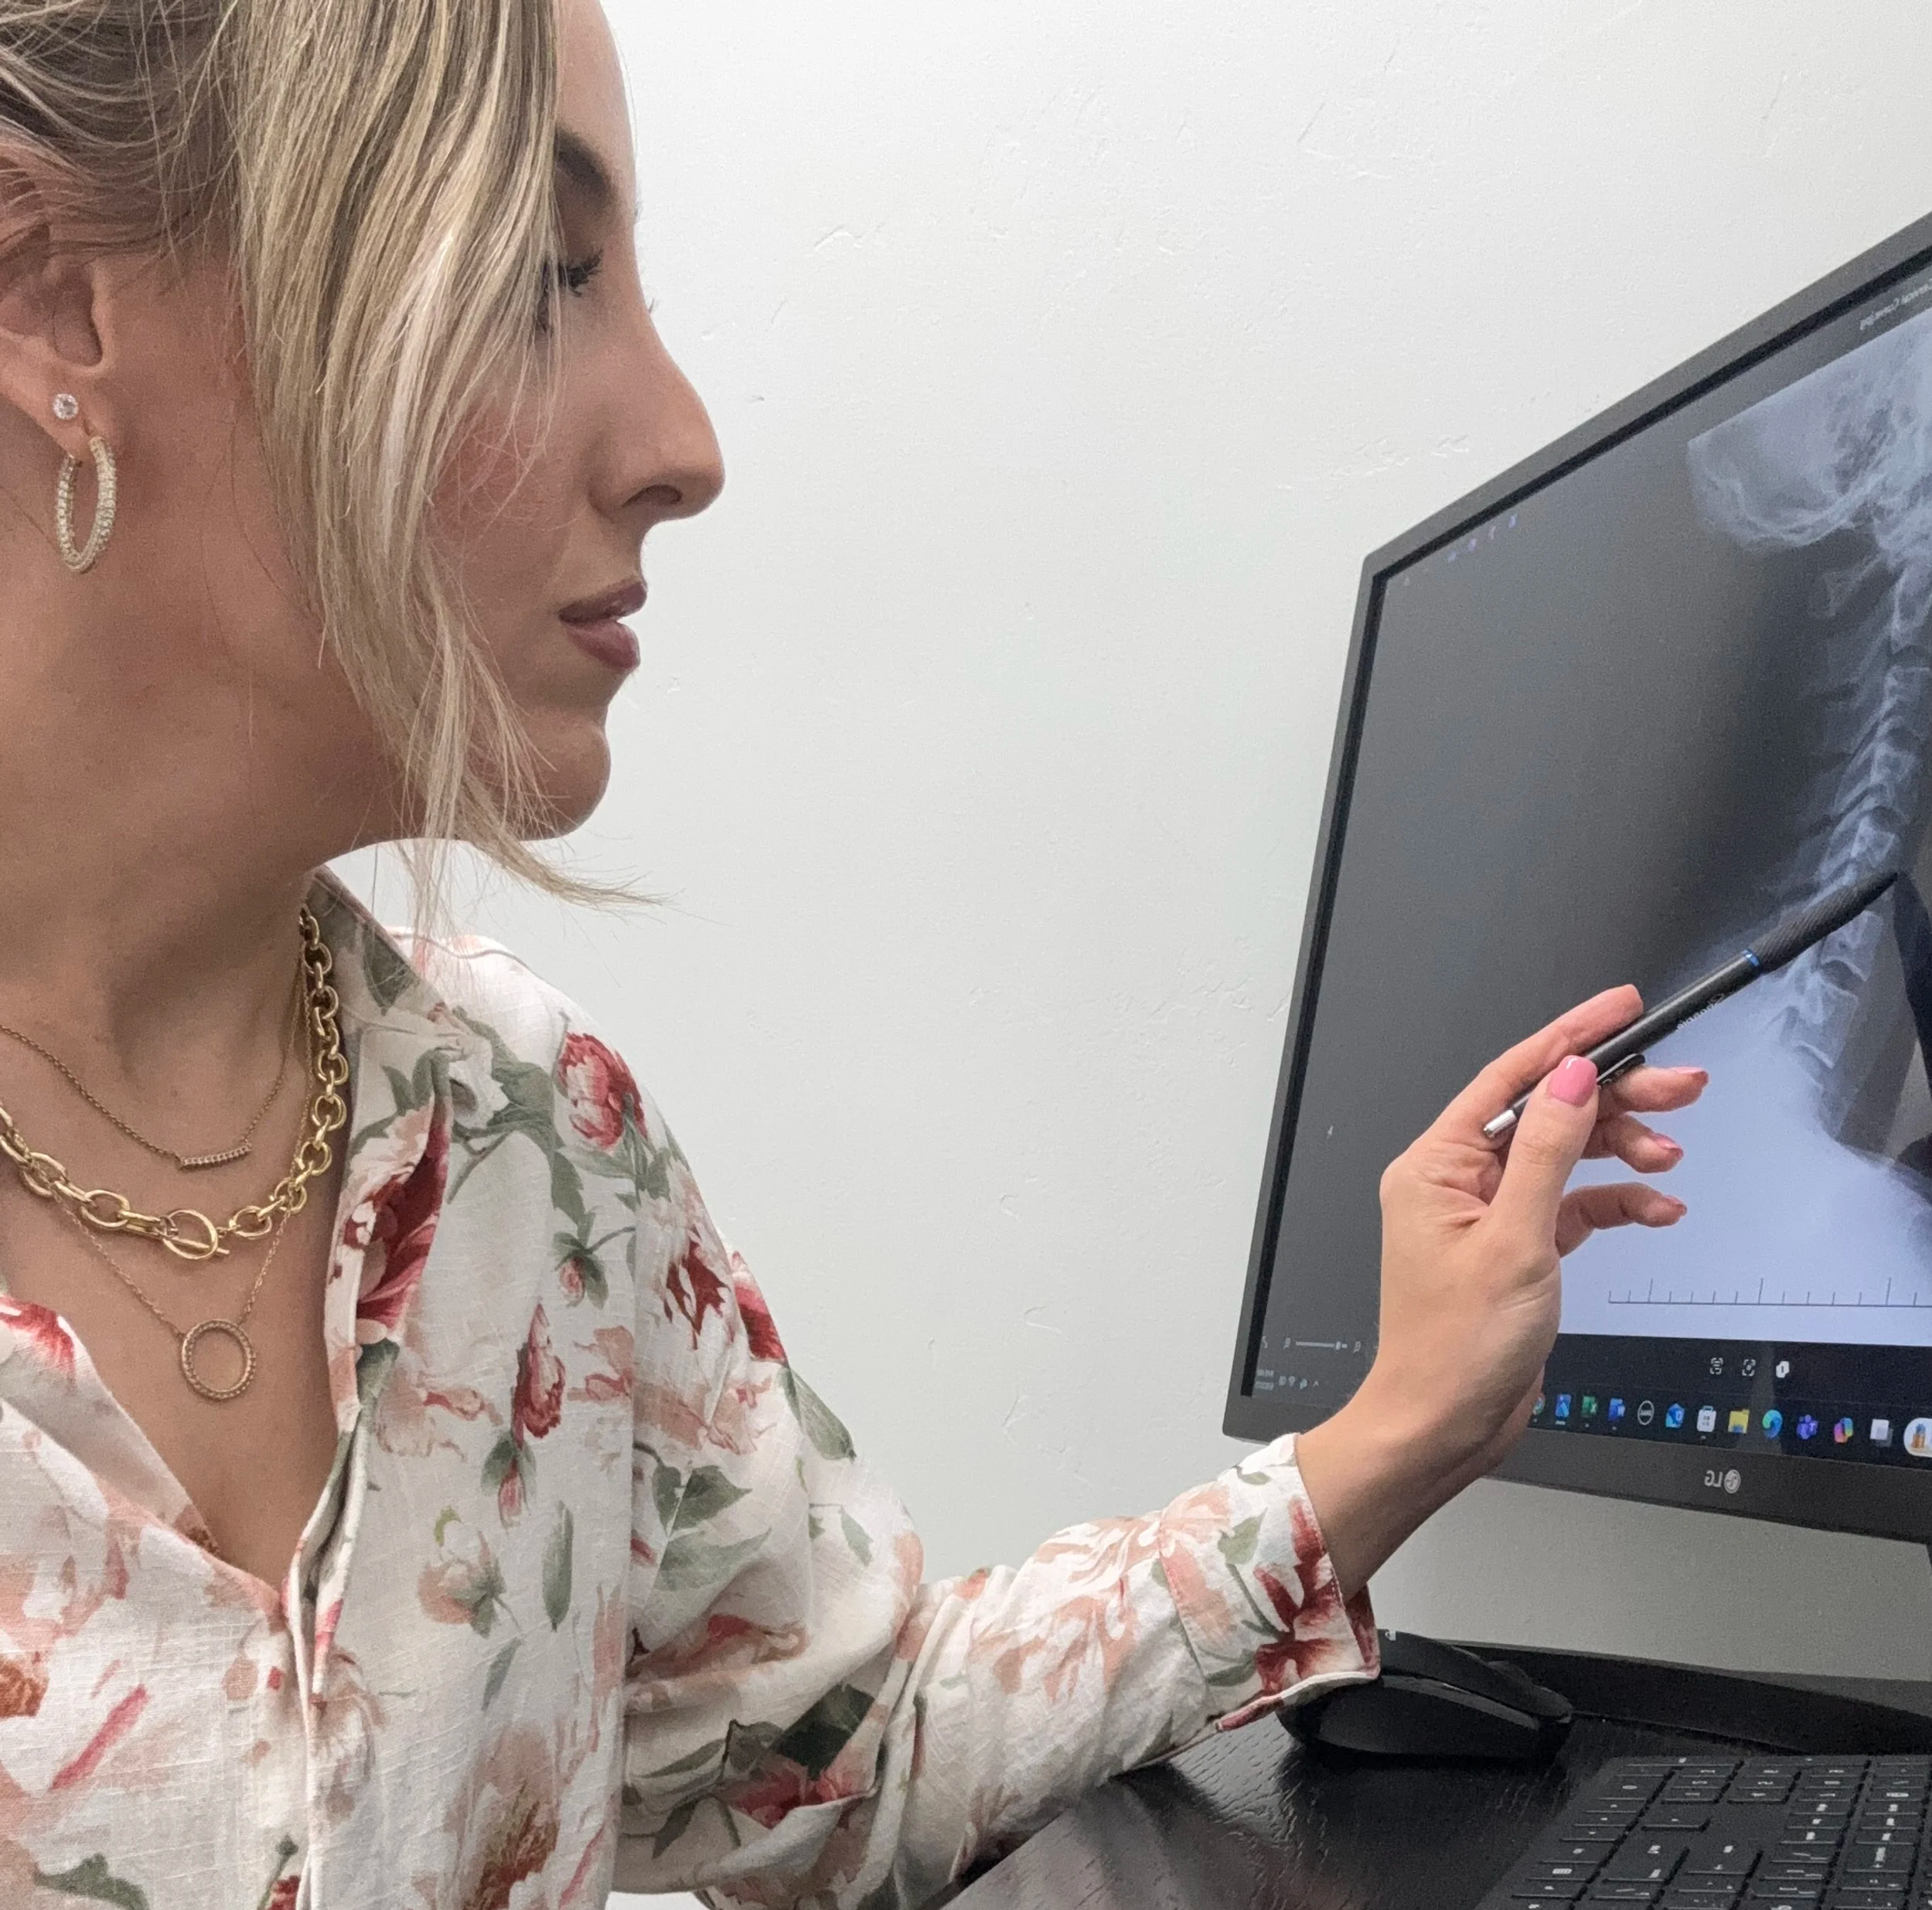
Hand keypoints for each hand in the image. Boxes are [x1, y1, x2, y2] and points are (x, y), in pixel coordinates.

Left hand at [1297, 986, 1706, 1595]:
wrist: (1443, 1425)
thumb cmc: (1454, 1346)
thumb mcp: (1514, 1240)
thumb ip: (1547, 1153)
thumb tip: (1570, 1078)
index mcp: (1435, 1164)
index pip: (1510, 1077)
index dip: (1569, 1038)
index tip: (1621, 1008)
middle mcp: (1456, 1180)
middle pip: (1547, 1112)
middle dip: (1614, 1097)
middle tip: (1681, 1086)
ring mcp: (1487, 1212)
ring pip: (1567, 1156)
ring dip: (1621, 1151)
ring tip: (1669, 1156)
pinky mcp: (1517, 1245)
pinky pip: (1573, 1204)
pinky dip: (1616, 1201)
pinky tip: (1656, 1207)